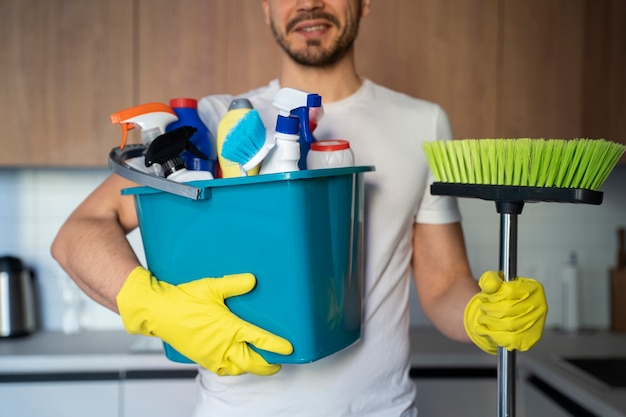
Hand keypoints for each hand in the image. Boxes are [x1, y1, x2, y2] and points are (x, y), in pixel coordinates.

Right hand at [116, 266, 292, 375]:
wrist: (158, 312)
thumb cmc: (183, 299)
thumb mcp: (211, 287)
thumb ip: (234, 284)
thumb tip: (252, 280)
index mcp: (228, 328)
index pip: (259, 340)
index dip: (276, 346)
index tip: (288, 349)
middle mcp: (223, 345)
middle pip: (252, 362)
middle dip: (268, 365)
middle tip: (278, 363)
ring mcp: (212, 354)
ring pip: (238, 369)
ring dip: (251, 368)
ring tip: (260, 364)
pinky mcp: (202, 358)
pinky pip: (222, 370)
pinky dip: (232, 370)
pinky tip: (235, 364)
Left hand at [464, 270, 546, 354]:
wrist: (506, 314)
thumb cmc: (501, 296)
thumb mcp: (493, 282)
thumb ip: (489, 280)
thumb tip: (491, 286)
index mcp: (533, 288)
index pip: (509, 291)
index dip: (493, 296)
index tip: (485, 298)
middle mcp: (539, 305)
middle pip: (508, 308)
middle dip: (489, 309)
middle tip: (482, 308)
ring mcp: (537, 323)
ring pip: (508, 324)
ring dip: (489, 321)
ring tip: (483, 318)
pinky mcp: (530, 339)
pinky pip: (510, 339)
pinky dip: (492, 335)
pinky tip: (483, 330)